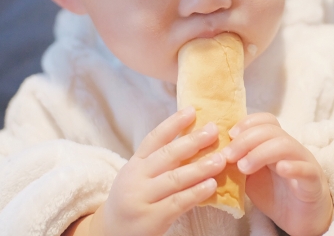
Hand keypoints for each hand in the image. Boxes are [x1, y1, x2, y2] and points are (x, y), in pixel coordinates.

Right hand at [98, 107, 226, 235]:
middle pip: (167, 155)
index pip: (154, 138)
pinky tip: (212, 185)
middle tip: (214, 130)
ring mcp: (142, 198)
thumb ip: (159, 161)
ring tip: (221, 159)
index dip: (173, 124)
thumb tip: (193, 139)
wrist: (112, 233)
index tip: (192, 110)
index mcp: (135, 164)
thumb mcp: (139, 175)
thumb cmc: (133, 200)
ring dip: (200, 167)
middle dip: (192, 141)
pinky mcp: (151, 219)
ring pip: (175, 179)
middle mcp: (136, 178)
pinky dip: (196, 193)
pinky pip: (177, 203)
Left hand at [222, 113, 333, 235]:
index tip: (229, 135)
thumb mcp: (250, 176)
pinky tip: (280, 169)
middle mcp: (291, 148)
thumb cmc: (274, 194)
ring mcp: (304, 163)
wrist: (300, 219)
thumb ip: (237, 162)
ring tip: (243, 167)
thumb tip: (213, 153)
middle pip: (271, 130)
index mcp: (275, 143)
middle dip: (246, 140)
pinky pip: (306, 169)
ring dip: (261, 153)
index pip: (266, 120)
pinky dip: (293, 166)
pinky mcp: (313, 183)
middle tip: (229, 156)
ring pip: (286, 145)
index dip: (247, 123)